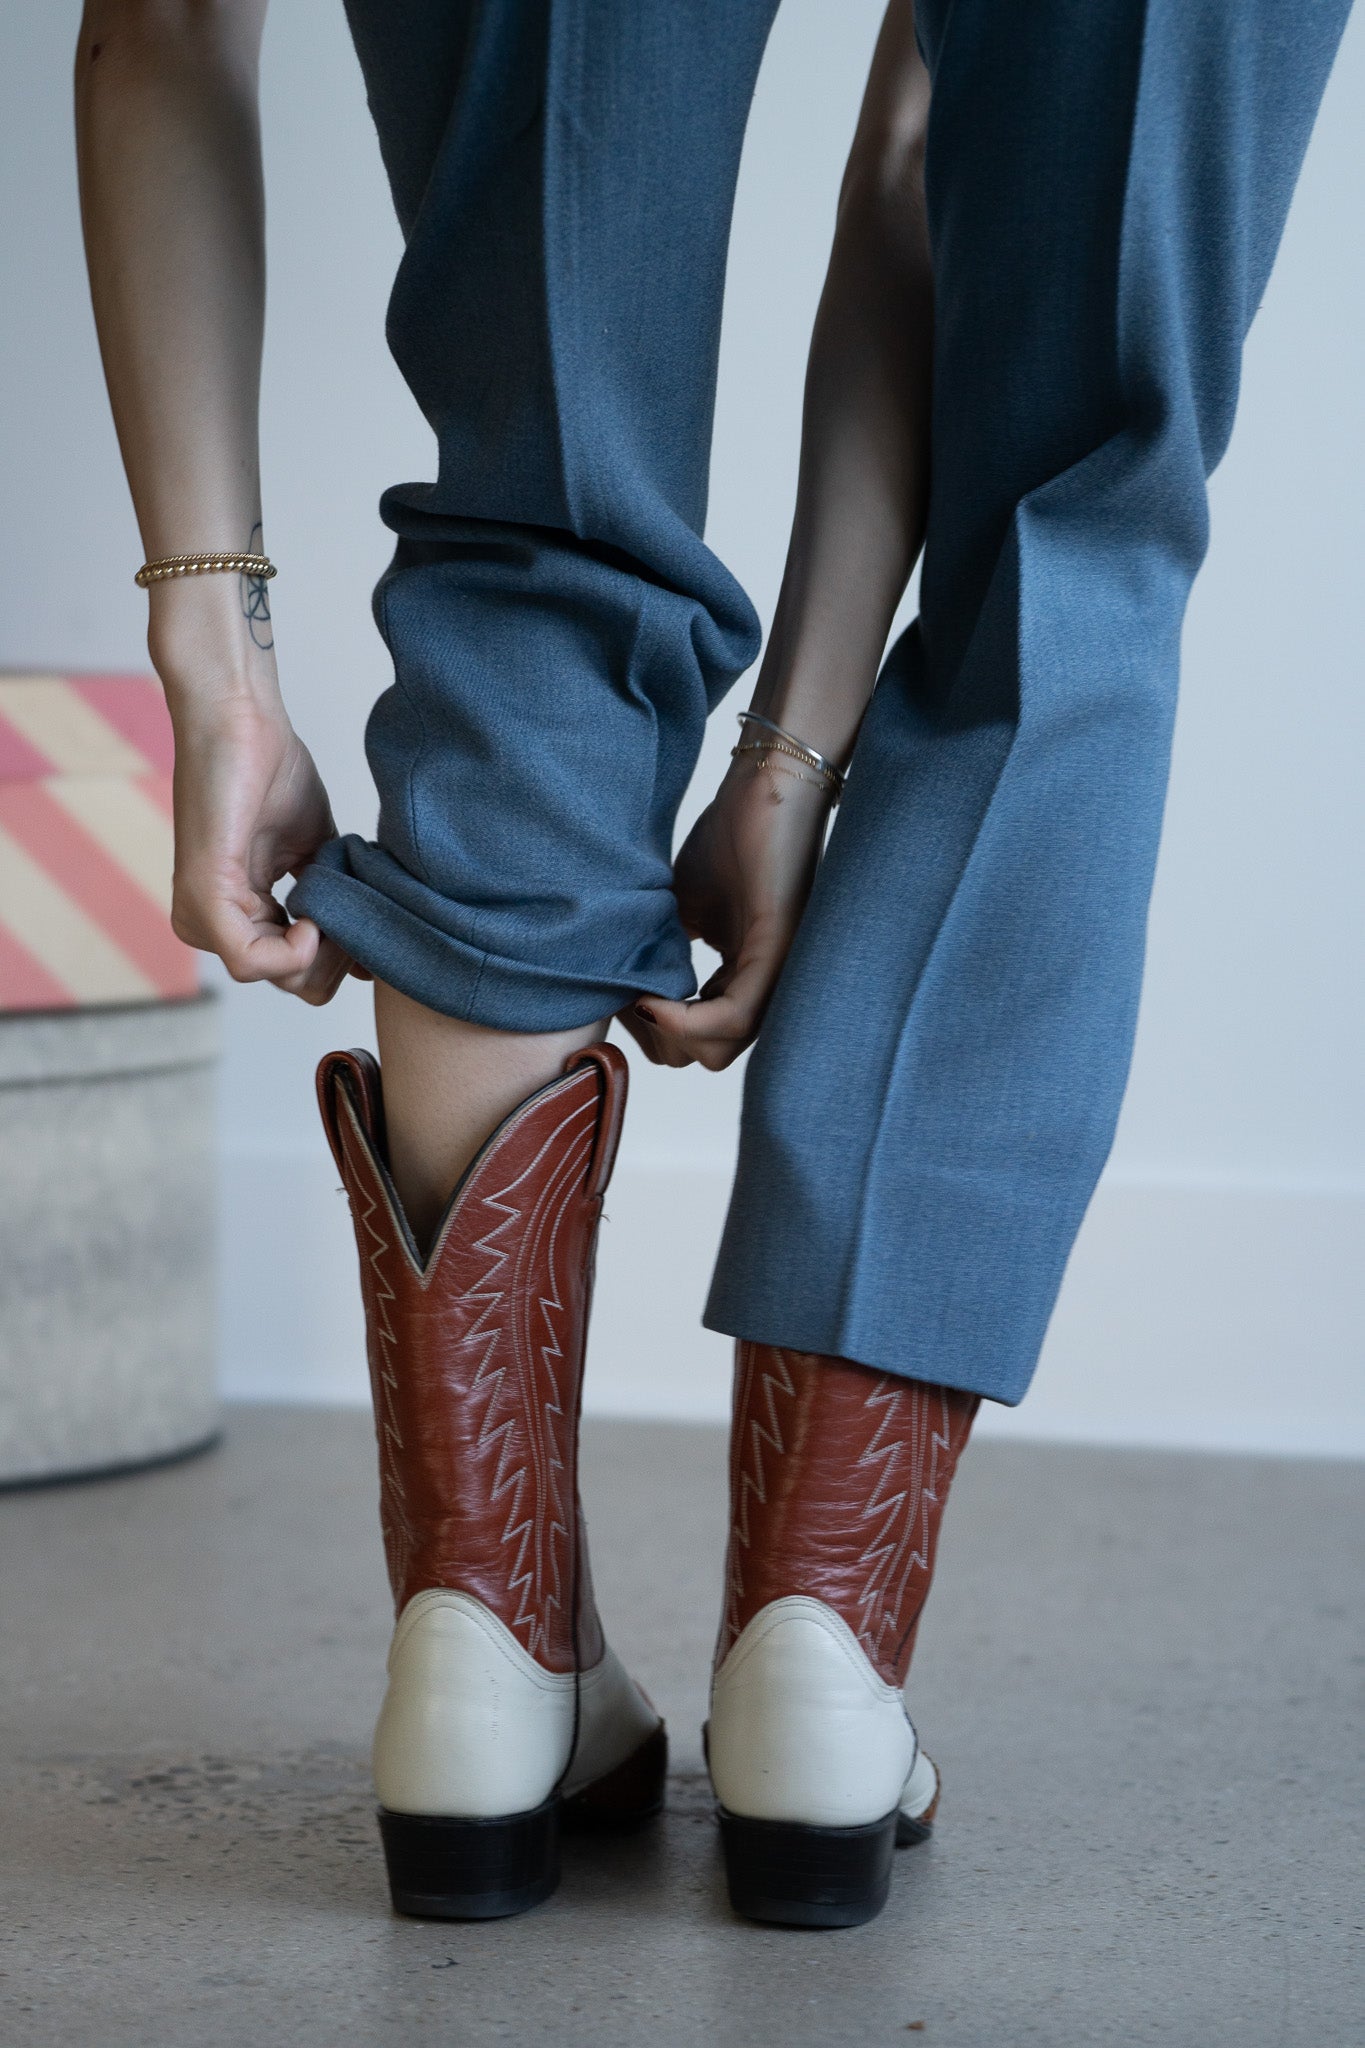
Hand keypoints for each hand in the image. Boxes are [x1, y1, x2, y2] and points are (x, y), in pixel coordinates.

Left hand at [165, 689, 353, 1004]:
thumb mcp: (315, 852)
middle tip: (355, 916)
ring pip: (278, 979)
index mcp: (238, 915)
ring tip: (335, 906)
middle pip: (295, 985)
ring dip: (324, 949)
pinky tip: (312, 918)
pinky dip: (295, 949)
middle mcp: (213, 924)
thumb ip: (334, 900)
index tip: (367, 925)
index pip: (297, 974)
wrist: (241, 720)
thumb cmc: (272, 771)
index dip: (343, 959)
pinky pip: (251, 962)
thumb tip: (369, 957)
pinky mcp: (203, 898)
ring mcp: (203, 916)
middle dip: (339, 959)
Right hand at [624, 753, 831, 1068]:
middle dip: (661, 1042)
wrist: (766, 786)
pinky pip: (736, 1017)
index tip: (622, 998)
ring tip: (639, 1001)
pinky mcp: (777, 953)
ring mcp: (774, 972)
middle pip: (710, 1054)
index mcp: (740, 975)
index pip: (699, 1037)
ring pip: (722, 1048)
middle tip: (630, 1001)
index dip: (654, 1030)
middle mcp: (762, 984)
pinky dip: (688, 1021)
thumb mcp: (679, 907)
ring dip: (671, 1036)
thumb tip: (620, 989)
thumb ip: (658, 951)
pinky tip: (652, 1001)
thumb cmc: (728, 838)